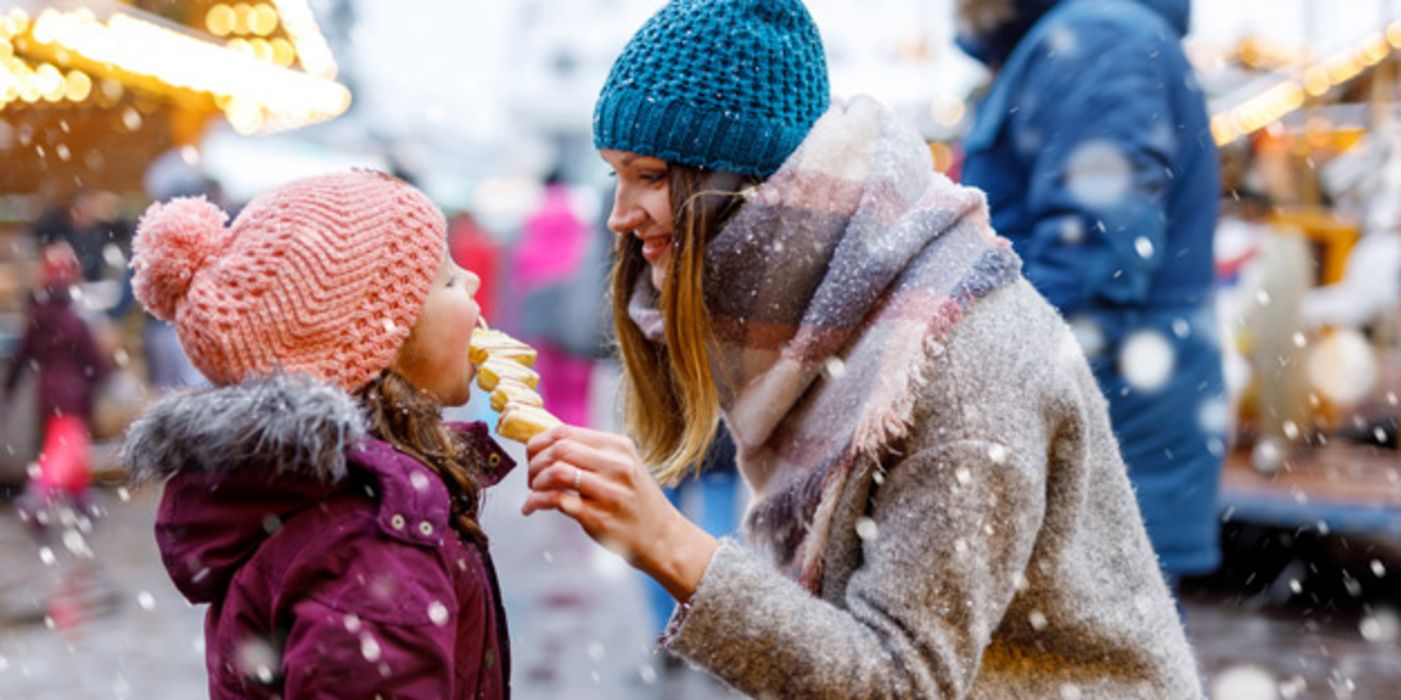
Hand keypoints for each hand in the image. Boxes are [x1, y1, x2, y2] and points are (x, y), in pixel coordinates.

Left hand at [522, 425, 718, 601]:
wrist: (662, 537)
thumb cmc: (636, 501)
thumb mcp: (623, 466)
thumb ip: (591, 453)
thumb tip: (546, 444)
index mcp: (619, 447)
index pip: (566, 431)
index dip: (539, 442)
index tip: (532, 455)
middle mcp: (616, 466)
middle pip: (559, 449)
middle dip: (534, 462)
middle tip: (531, 477)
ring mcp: (609, 492)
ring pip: (556, 472)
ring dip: (535, 482)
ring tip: (534, 491)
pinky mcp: (599, 517)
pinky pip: (557, 501)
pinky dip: (536, 502)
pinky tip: (531, 507)